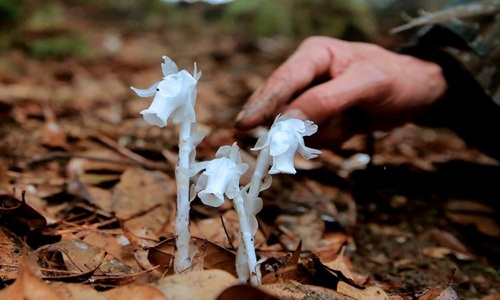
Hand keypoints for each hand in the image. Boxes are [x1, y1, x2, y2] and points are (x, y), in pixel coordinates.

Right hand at [235, 36, 446, 146]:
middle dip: (292, 126)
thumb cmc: (397, 80)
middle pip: (280, 106)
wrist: (417, 94)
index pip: (283, 81)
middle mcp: (307, 75)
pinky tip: (350, 127)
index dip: (263, 103)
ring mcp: (311, 98)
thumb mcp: (367, 85)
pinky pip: (311, 138)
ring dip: (322, 133)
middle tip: (299, 140)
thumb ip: (326, 100)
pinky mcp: (318, 117)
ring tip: (351, 121)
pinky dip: (330, 139)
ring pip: (295, 127)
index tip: (244, 125)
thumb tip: (287, 120)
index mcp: (314, 54)